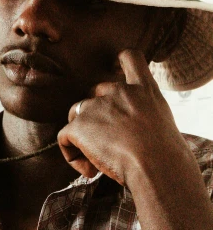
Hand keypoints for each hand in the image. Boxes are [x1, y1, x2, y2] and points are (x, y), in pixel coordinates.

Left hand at [57, 49, 186, 184]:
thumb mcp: (162, 124)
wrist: (155, 165)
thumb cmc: (165, 156)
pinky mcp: (78, 125)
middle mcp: (118, 91)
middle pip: (94, 94)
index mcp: (144, 89)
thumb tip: (126, 131)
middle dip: (95, 117)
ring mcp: (96, 106)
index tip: (114, 66)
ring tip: (98, 163)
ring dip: (83, 138)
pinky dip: (72, 155)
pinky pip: (64, 138)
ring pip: (76, 116)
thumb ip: (143, 116)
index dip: (119, 60)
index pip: (130, 58)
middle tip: (110, 146)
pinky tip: (91, 171)